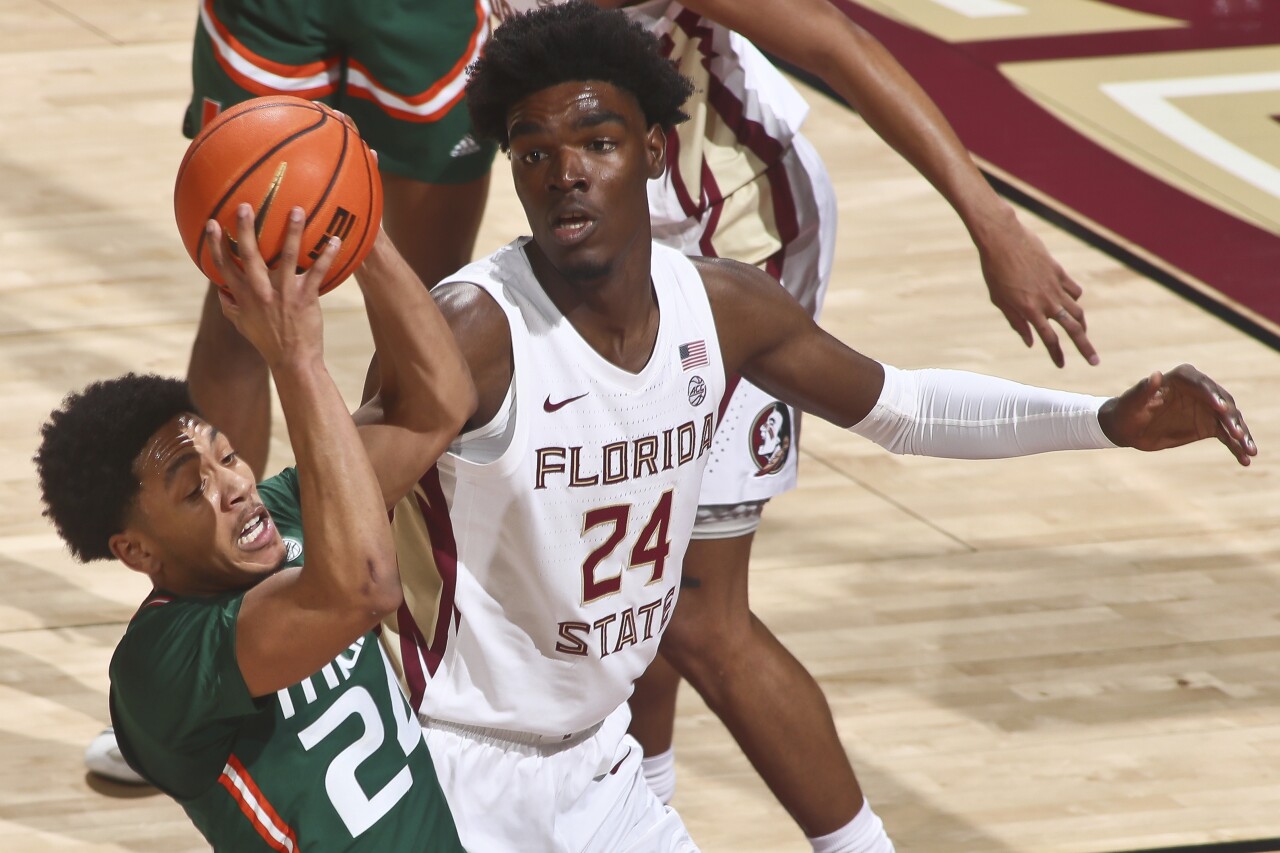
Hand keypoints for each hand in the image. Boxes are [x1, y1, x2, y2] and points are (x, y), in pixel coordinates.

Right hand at [206, 203, 340, 368]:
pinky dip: (328, 255)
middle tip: (245, 206)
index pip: (223, 266)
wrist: (292, 361)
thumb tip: (221, 291)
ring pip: (286, 256)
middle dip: (246, 228)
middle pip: (249, 254)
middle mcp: (260, 291)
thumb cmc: (268, 342)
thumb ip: (230, 306)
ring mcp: (283, 293)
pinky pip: (318, 271)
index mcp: (243, 296)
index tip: (211, 224)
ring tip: (297, 210)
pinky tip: (336, 239)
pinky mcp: (305, 297)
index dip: (215, 244)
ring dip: (291, 231)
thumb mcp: (242, 325)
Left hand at [978, 221, 1097, 367]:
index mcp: (1029, 310)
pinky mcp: (1059, 272)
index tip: (1061, 366)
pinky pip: (1074, 290)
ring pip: (1077, 310)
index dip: (1056, 354)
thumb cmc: (995, 271)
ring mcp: (1055, 286)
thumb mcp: (1000, 300)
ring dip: (1082, 324)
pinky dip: (1075, 299)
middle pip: (1072, 328)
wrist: (1003, 239)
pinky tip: (1072, 304)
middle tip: (1094, 361)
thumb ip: (1016, 321)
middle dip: (1084, 346)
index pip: (1049, 339)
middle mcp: (1047, 301)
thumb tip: (1030, 342)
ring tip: (1083, 332)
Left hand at [1098, 365, 1256, 465]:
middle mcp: (1200, 391)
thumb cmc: (1127, 409)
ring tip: (1250, 451)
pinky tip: (1246, 459)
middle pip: (1222, 402)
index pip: (1201, 384)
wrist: (1127, 427)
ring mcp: (1206, 409)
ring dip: (1241, 435)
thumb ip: (1144, 389)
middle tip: (1238, 434)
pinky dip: (1236, 447)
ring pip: (1229, 420)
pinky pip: (1227, 436)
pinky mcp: (1208, 425)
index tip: (1220, 409)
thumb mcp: (1131, 402)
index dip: (1212, 395)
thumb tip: (1155, 375)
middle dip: (1231, 418)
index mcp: (1182, 378)